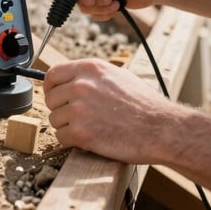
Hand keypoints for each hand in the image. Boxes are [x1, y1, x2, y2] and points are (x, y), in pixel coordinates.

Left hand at [43, 58, 179, 163]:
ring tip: (90, 128)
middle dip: (61, 109)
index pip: (52, 74)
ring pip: (54, 119)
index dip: (51, 87)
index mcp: (91, 68)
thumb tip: (73, 79)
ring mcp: (79, 108)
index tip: (55, 96)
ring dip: (67, 126)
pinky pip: (60, 137)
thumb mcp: (119, 75)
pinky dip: (72, 141)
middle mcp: (82, 84)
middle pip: (50, 99)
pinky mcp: (80, 132)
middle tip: (79, 117)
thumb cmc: (144, 104)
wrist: (160, 128)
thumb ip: (93, 76)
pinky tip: (90, 139)